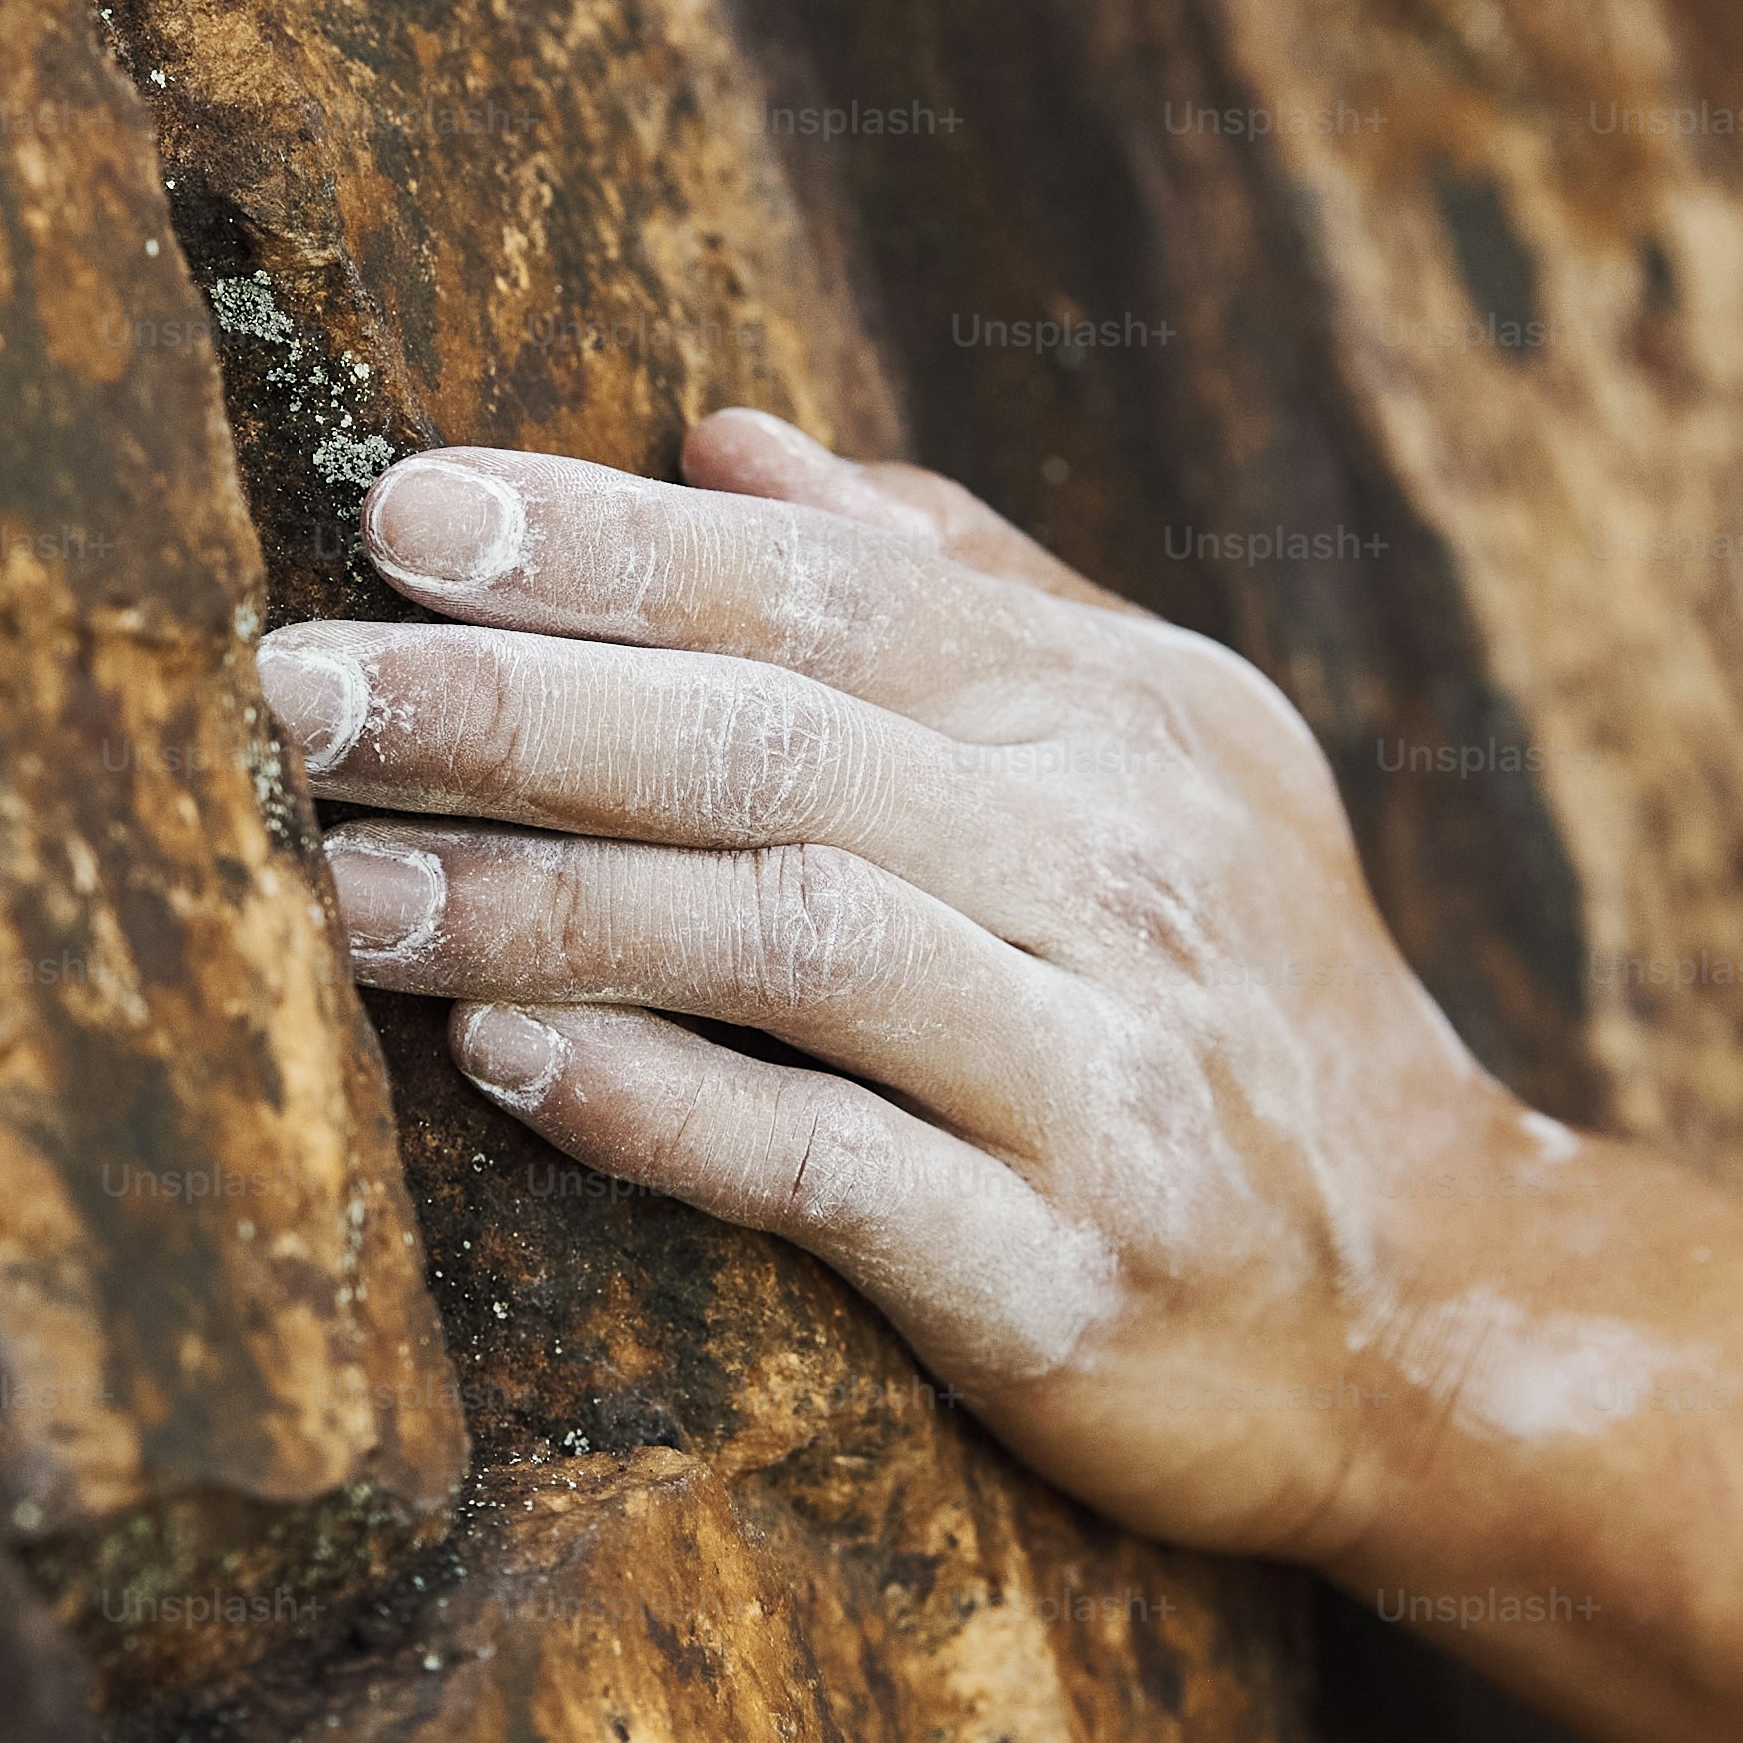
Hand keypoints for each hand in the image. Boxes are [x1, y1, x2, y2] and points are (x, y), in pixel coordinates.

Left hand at [256, 409, 1543, 1562]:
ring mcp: (1100, 1076)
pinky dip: (663, 1109)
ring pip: (786, 942)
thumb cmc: (1237, 997)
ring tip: (335, 882)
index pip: (819, 592)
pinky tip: (504, 1063)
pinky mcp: (1069, 1277)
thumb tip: (723, 435)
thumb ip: (954, 583)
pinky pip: (835, 1172)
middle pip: (774, 746)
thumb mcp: (1159, 748)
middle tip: (293, 687)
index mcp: (1109, 720)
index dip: (606, 545)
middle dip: (514, 707)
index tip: (400, 511)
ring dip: (540, 905)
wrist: (1449, 1307)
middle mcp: (1113, 870)